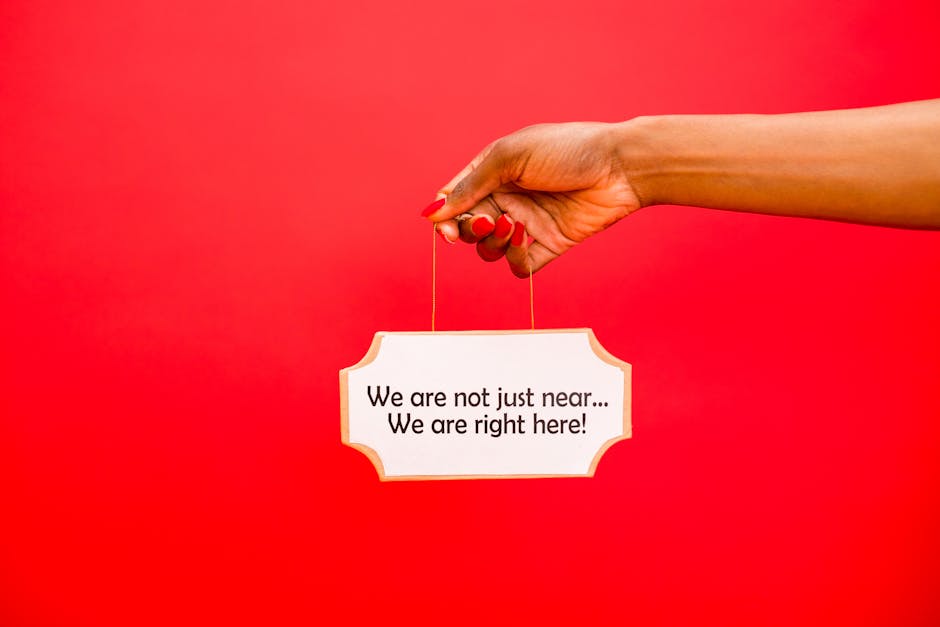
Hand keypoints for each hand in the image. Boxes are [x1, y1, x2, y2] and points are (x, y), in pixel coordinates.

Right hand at [424, 122, 642, 276]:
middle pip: (470, 227)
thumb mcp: (509, 156)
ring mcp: (528, 222)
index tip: (448, 229)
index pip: (455, 199)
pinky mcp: (549, 244)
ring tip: (514, 228)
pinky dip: (517, 260)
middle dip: (472, 230)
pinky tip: (528, 241)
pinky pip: (521, 266)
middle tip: (490, 221)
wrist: (620, 167)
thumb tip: (433, 212)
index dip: (446, 217)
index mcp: (493, 172)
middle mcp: (508, 198)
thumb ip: (469, 185)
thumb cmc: (568, 149)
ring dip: (495, 245)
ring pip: (492, 250)